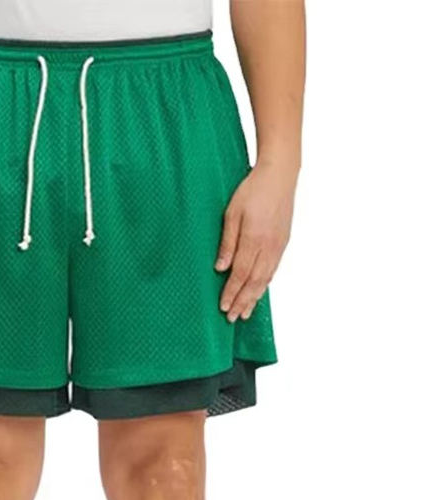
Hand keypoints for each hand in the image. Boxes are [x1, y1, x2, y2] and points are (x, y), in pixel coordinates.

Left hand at [216, 161, 296, 321]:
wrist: (280, 176)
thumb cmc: (252, 191)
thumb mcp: (232, 214)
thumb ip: (227, 242)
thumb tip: (221, 268)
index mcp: (254, 239)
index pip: (241, 274)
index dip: (232, 293)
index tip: (223, 307)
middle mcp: (269, 246)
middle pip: (254, 282)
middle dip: (243, 302)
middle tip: (233, 318)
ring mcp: (278, 246)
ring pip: (266, 279)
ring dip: (254, 298)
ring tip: (246, 313)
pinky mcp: (283, 243)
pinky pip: (273, 270)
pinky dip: (264, 285)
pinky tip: (259, 292)